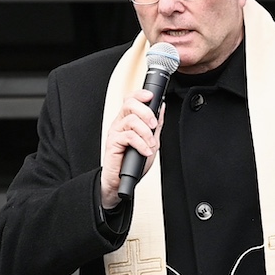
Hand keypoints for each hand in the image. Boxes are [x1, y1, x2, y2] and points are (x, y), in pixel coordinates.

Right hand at [99, 89, 163, 208]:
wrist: (121, 180)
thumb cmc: (133, 162)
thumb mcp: (151, 141)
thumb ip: (156, 125)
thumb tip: (161, 107)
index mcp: (127, 120)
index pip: (131, 99)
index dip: (140, 94)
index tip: (151, 96)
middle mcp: (120, 123)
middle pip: (129, 104)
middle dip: (146, 112)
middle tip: (153, 124)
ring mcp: (115, 132)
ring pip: (132, 120)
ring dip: (146, 133)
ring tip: (150, 144)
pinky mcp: (113, 142)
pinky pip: (129, 136)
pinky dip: (141, 144)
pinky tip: (145, 151)